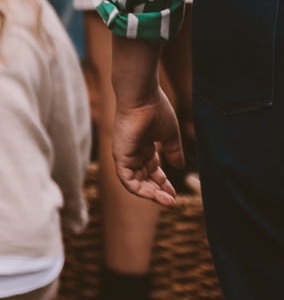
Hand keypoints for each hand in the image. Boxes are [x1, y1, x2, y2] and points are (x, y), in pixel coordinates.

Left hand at [111, 76, 183, 207]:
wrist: (143, 97)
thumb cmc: (156, 110)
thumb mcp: (169, 135)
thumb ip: (173, 151)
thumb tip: (179, 166)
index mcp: (145, 147)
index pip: (152, 171)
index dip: (163, 183)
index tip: (175, 194)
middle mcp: (133, 152)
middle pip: (144, 179)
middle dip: (158, 191)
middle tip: (172, 201)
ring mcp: (125, 155)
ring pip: (136, 182)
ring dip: (152, 194)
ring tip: (168, 201)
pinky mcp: (120, 156)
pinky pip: (126, 179)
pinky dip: (140, 190)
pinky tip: (155, 195)